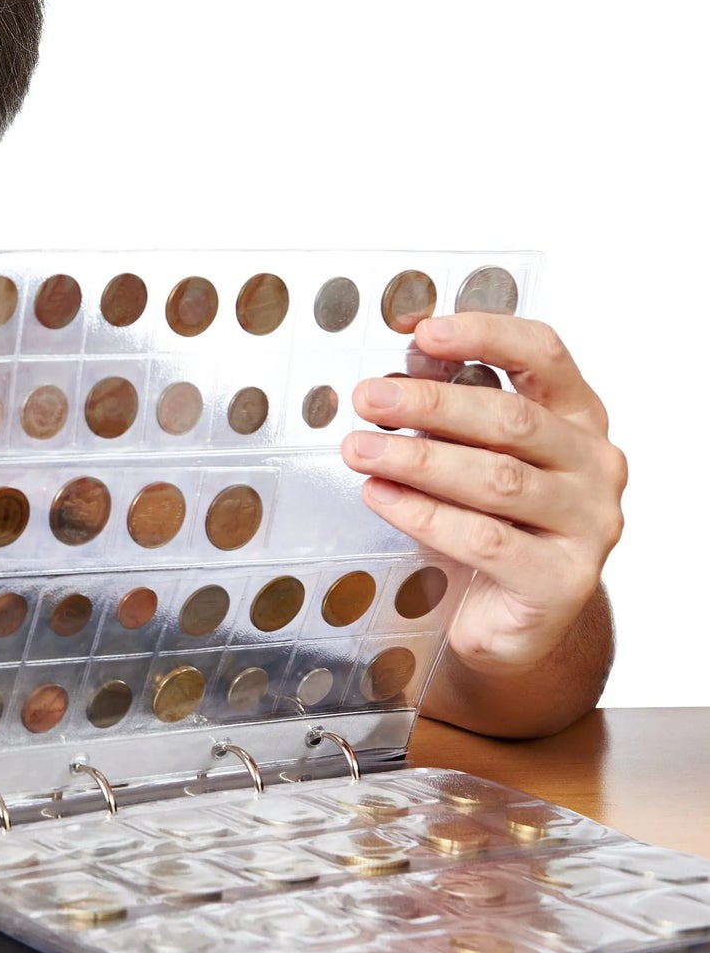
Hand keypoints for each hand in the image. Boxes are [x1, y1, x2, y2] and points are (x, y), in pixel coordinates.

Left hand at [340, 313, 626, 676]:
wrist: (509, 620)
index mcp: (577, 417)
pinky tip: (381, 496)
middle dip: (431, 404)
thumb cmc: (486, 524)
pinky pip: (486, 539)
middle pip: (512, 419)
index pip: (543, 356)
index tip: (422, 332)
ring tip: (358, 449)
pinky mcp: (564, 581)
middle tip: (368, 397)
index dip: (485, 335)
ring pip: (498, 479)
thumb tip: (389, 374)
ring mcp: (589, 525)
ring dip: (419, 458)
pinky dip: (425, 514)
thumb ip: (448, 414)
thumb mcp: (471, 457)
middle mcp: (595, 465)